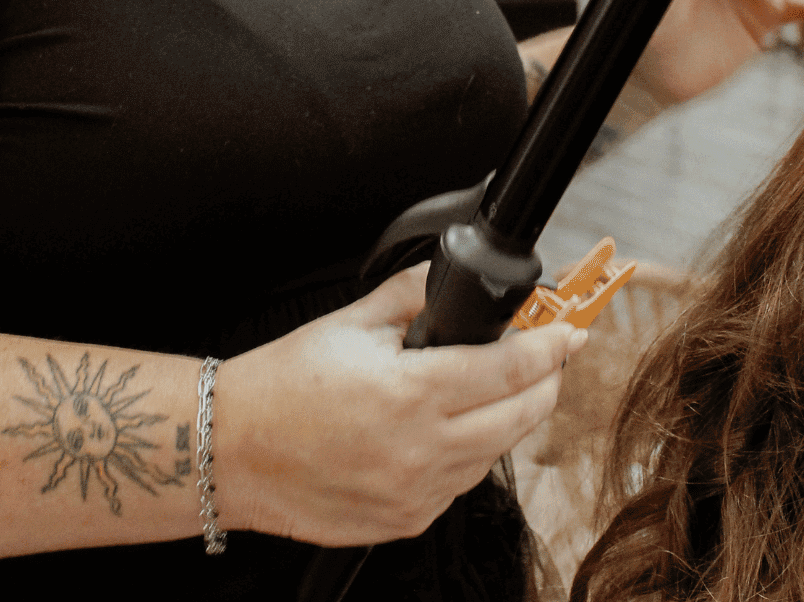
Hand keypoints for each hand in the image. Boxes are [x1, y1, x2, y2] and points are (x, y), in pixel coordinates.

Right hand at [215, 264, 581, 545]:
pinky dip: (471, 454)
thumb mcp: (350, 322)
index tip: (570, 330)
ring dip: (511, 418)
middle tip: (550, 355)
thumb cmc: (281, 386)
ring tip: (497, 387)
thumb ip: (411, 296)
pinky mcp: (404, 522)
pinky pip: (461, 486)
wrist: (233, 450)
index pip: (513, 370)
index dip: (552, 345)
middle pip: (522, 417)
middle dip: (547, 382)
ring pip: (497, 454)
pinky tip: (453, 428)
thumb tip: (451, 281)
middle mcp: (420, 451)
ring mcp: (415, 494)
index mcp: (411, 393)